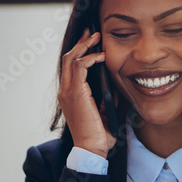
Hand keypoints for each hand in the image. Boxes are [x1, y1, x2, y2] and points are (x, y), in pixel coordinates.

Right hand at [57, 27, 117, 157]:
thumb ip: (106, 99)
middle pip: (67, 58)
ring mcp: (68, 92)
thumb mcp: (104, 113)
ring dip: (84, 46)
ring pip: (71, 58)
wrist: (92, 149)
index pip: (70, 67)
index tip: (90, 42)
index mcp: (70, 95)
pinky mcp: (75, 93)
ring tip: (96, 36)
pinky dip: (90, 58)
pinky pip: (79, 66)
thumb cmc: (98, 136)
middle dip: (80, 43)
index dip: (79, 52)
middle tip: (92, 32)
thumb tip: (116, 87)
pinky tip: (102, 56)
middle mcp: (65, 91)